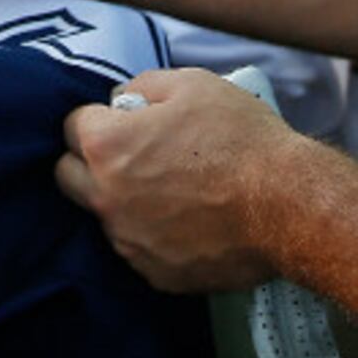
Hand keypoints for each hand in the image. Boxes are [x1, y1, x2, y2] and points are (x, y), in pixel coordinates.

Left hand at [56, 68, 301, 292]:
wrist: (288, 205)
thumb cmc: (241, 138)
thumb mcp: (192, 83)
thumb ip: (142, 87)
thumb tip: (124, 102)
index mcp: (106, 146)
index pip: (73, 126)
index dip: (101, 118)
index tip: (127, 121)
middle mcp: (105, 198)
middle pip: (69, 176)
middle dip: (90, 161)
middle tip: (133, 153)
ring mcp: (129, 242)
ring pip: (104, 215)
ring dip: (123, 200)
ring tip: (172, 188)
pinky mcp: (155, 274)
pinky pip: (138, 248)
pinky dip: (153, 234)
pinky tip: (189, 220)